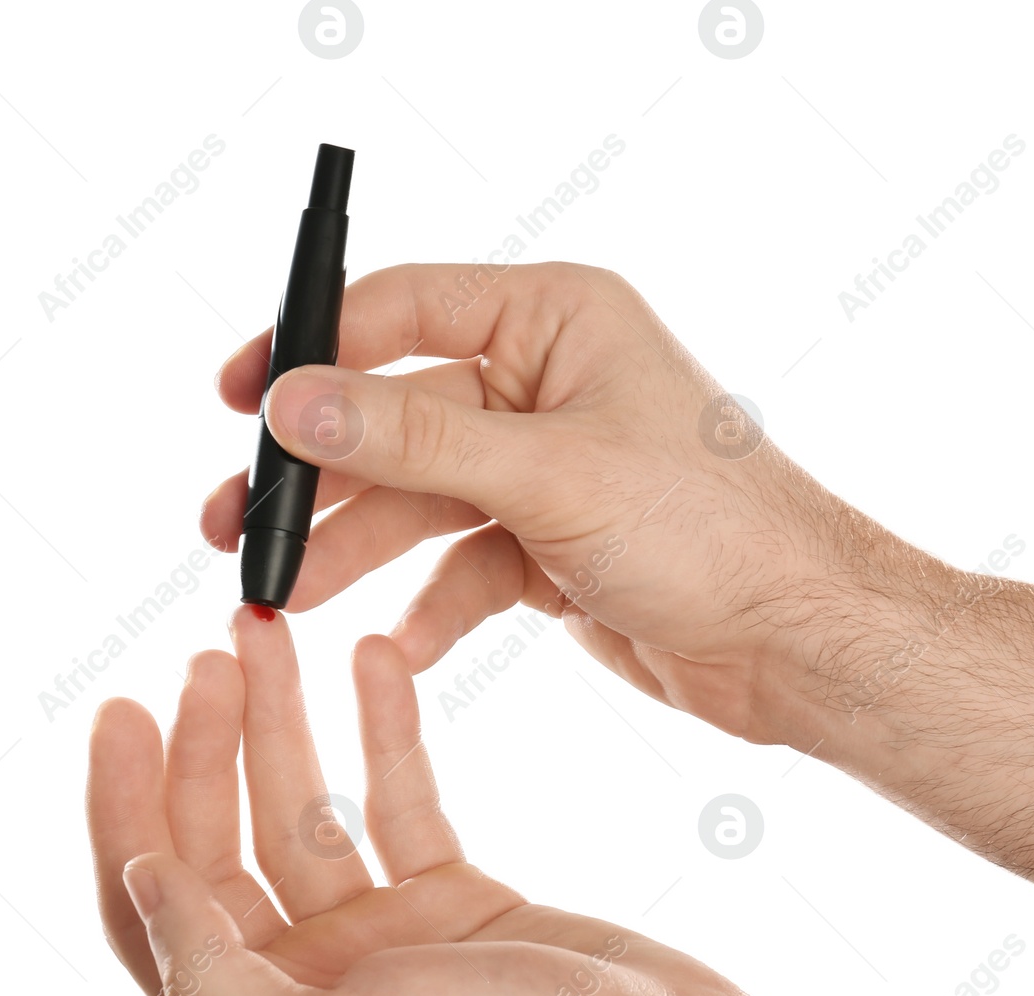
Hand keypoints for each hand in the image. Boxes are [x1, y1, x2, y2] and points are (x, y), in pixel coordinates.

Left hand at [85, 605, 776, 995]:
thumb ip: (214, 980)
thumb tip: (138, 880)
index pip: (154, 906)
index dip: (122, 808)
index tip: (120, 709)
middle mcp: (306, 985)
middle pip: (224, 842)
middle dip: (205, 744)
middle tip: (210, 653)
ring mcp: (380, 938)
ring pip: (306, 807)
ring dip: (282, 721)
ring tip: (266, 634)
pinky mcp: (451, 897)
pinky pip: (398, 798)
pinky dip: (384, 731)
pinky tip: (375, 660)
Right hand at [201, 262, 917, 743]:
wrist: (796, 642)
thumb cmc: (709, 529)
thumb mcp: (546, 474)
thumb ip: (412, 441)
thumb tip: (290, 404)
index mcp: (555, 321)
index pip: (404, 310)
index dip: (314, 350)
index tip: (239, 398)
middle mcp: (545, 384)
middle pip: (397, 418)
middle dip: (320, 476)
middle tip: (237, 524)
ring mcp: (545, 469)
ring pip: (419, 501)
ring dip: (356, 549)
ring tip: (282, 597)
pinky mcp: (549, 547)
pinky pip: (462, 566)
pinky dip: (431, 607)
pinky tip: (401, 647)